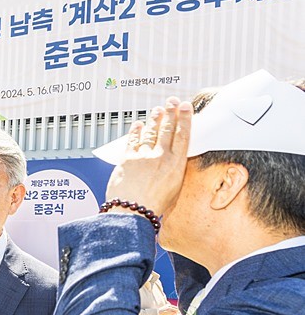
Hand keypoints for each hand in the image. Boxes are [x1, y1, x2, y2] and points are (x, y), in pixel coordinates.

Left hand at [105, 97, 192, 214]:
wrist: (132, 213)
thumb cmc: (153, 208)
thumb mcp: (174, 191)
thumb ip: (173, 174)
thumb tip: (172, 165)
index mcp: (176, 165)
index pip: (183, 135)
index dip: (185, 119)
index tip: (186, 108)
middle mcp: (161, 157)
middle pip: (167, 129)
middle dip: (170, 112)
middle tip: (172, 102)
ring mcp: (143, 156)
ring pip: (150, 132)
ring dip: (154, 119)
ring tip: (157, 110)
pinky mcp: (128, 159)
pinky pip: (133, 140)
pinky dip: (136, 130)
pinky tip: (138, 124)